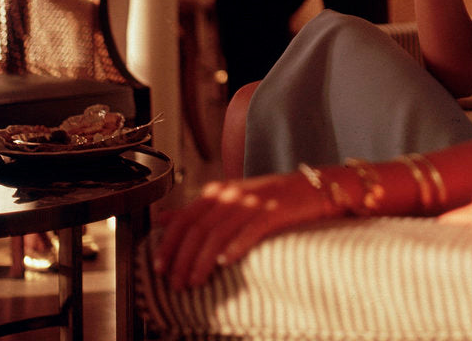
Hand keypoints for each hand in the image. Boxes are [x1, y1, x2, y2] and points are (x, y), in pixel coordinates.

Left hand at [153, 172, 336, 289]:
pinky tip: (225, 262)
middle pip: (198, 229)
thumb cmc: (269, 197)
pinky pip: (250, 230)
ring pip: (218, 233)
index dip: (169, 243)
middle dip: (183, 259)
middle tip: (177, 283)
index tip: (160, 266)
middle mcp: (233, 194)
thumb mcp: (229, 198)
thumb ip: (196, 209)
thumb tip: (162, 218)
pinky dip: (235, 246)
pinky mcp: (274, 211)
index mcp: (219, 190)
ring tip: (195, 282)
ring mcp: (253, 201)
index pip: (184, 218)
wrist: (311, 187)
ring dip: (202, 261)